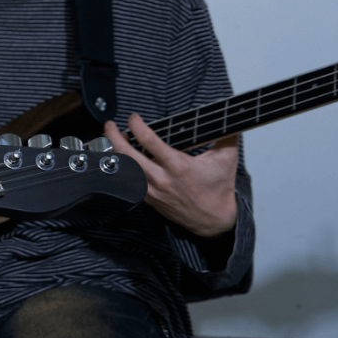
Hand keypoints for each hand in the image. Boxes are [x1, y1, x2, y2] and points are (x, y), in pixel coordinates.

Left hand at [108, 114, 239, 238]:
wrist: (214, 220)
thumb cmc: (219, 189)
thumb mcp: (226, 159)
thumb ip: (226, 135)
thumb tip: (228, 116)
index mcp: (178, 166)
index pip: (150, 142)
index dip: (137, 126)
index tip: (133, 118)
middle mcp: (162, 179)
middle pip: (128, 156)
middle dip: (114, 137)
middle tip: (110, 126)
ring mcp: (153, 191)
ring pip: (125, 171)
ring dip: (115, 153)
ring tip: (111, 140)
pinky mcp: (150, 199)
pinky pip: (128, 183)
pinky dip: (122, 170)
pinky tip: (119, 160)